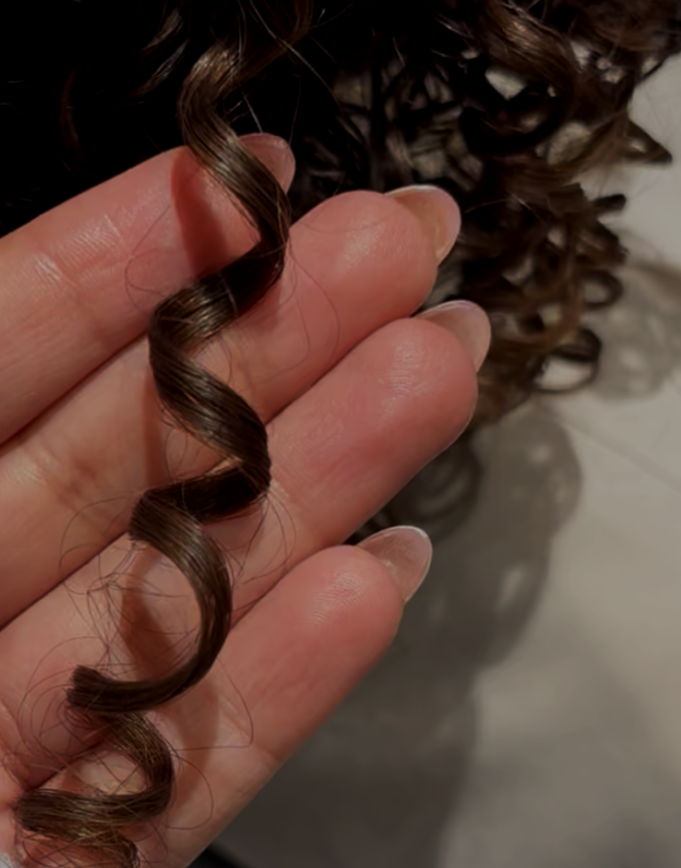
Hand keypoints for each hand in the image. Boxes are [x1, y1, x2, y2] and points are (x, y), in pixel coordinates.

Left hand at [0, 135, 488, 866]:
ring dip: (322, 477)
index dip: (121, 255)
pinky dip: (288, 677)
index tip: (239, 174)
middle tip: (396, 243)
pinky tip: (382, 574)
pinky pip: (191, 770)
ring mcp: (5, 751)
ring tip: (437, 368)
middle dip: (270, 339)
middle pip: (122, 456)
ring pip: (184, 591)